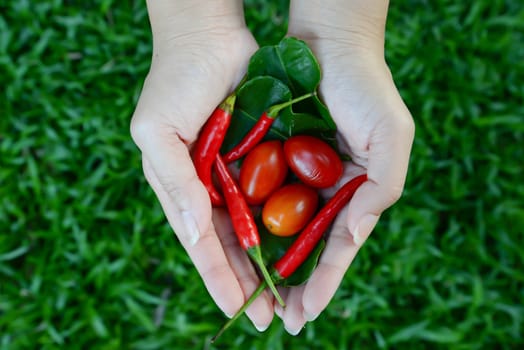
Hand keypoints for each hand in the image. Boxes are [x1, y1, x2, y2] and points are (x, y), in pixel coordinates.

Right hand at [130, 1, 273, 330]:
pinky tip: (300, 245)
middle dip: (248, 283)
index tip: (239, 311)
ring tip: (288, 295)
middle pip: (230, 246)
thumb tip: (196, 237)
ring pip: (254, 229)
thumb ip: (176, 185)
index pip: (201, 245)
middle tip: (271, 318)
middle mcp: (207, 189)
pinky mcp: (258, 158)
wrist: (207, 37)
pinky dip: (283, 223)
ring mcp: (234, 175)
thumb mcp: (157, 133)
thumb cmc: (175, 82)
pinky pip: (273, 197)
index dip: (218, 279)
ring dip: (268, 262)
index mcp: (180, 189)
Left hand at [277, 0, 414, 333]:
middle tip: (276, 319)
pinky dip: (250, 219)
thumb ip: (382, 188)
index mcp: (356, 190)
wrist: (328, 41)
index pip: (338, 247)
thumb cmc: (365, 86)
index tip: (304, 314)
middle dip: (293, 284)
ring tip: (254, 296)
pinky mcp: (272, 156)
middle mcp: (326, 189)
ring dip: (267, 261)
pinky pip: (259, 194)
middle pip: (306, 246)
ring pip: (280, 227)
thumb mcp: (391, 137)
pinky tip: (237, 246)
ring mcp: (299, 175)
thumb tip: (355, 234)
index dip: (323, 282)